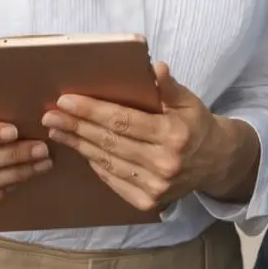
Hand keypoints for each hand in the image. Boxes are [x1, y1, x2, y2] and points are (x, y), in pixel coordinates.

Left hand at [42, 62, 249, 212]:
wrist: (216, 162)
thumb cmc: (197, 125)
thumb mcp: (190, 101)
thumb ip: (170, 87)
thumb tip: (156, 67)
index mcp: (173, 134)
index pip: (124, 121)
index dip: (93, 110)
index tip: (67, 100)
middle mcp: (163, 163)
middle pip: (110, 142)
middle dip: (76, 126)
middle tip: (51, 115)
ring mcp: (155, 186)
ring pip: (107, 162)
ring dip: (78, 145)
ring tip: (57, 131)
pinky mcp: (147, 202)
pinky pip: (113, 180)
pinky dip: (94, 164)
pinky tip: (80, 149)